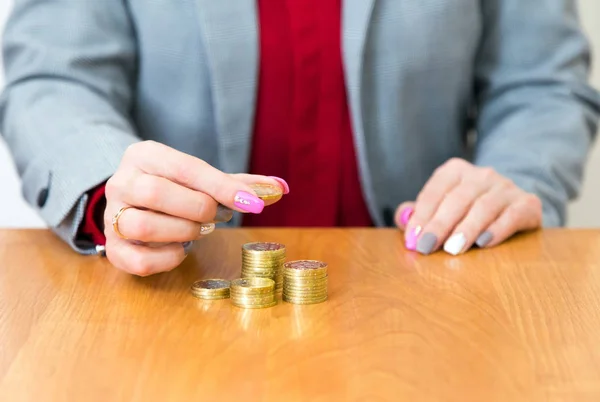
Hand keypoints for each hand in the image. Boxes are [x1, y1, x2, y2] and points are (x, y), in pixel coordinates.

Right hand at [104, 141, 288, 275]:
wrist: (133, 203)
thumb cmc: (177, 189)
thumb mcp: (204, 179)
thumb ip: (240, 183)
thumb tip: (282, 188)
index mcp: (145, 155)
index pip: (185, 168)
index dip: (222, 187)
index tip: (253, 204)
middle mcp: (121, 181)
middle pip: (156, 193)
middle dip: (197, 209)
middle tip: (212, 217)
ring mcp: (110, 216)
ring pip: (143, 226)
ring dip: (183, 232)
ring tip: (195, 230)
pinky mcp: (112, 249)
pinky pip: (138, 260)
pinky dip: (167, 259)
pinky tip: (180, 249)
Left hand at [394, 158, 541, 254]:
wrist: (512, 206)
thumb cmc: (465, 211)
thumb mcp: (439, 208)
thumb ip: (416, 213)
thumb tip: (402, 218)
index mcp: (455, 171)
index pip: (435, 191)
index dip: (421, 216)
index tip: (412, 240)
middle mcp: (481, 174)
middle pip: (457, 199)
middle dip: (440, 225)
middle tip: (427, 247)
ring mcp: (506, 187)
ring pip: (484, 207)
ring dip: (466, 229)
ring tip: (453, 249)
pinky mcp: (527, 203)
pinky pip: (512, 215)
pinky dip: (497, 230)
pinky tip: (484, 243)